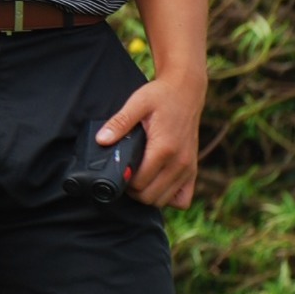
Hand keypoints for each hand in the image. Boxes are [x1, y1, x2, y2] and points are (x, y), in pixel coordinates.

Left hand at [99, 72, 202, 207]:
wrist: (186, 92)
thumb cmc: (160, 97)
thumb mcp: (137, 103)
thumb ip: (119, 123)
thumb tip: (102, 140)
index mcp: (164, 148)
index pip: (140, 181)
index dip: (123, 181)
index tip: (116, 170)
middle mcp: (179, 163)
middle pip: (151, 197)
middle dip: (133, 191)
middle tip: (123, 176)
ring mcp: (188, 168)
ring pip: (165, 201)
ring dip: (148, 195)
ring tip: (136, 179)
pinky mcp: (193, 169)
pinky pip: (183, 199)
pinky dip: (168, 197)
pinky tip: (156, 183)